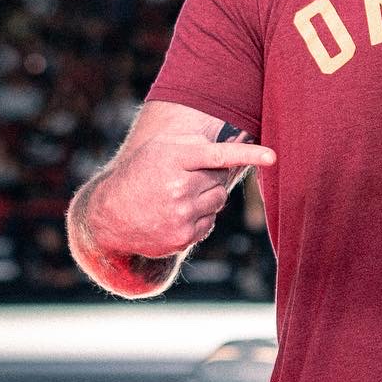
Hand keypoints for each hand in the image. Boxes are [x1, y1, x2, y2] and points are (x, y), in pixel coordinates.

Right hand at [87, 134, 276, 258]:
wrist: (109, 215)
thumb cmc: (140, 173)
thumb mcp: (160, 148)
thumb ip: (194, 144)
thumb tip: (229, 153)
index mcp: (175, 159)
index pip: (219, 155)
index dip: (249, 154)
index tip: (273, 157)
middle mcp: (179, 187)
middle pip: (220, 180)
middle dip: (209, 177)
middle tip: (185, 178)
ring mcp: (181, 214)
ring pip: (218, 201)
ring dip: (206, 197)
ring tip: (178, 196)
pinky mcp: (183, 237)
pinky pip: (210, 222)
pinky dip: (200, 217)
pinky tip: (176, 214)